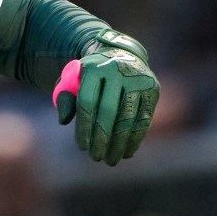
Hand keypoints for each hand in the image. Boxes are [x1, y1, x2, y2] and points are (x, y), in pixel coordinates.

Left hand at [53, 31, 159, 165]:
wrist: (119, 55)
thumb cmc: (90, 76)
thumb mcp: (72, 81)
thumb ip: (65, 98)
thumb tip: (63, 120)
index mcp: (93, 68)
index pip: (87, 102)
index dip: (84, 127)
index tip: (82, 147)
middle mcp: (117, 70)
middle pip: (108, 111)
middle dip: (102, 138)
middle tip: (96, 158)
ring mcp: (138, 79)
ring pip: (128, 118)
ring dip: (119, 143)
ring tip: (110, 160)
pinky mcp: (153, 89)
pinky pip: (144, 119)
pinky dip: (135, 139)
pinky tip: (127, 153)